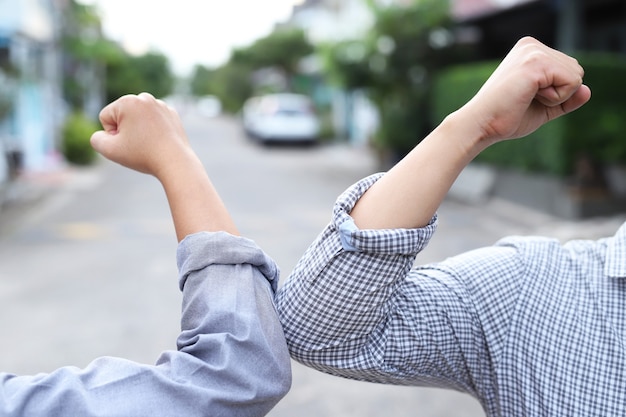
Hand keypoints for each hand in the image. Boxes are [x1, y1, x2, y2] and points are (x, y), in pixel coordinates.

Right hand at [90, 93, 194, 178]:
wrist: (175, 162)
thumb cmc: (142, 155)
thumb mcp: (110, 150)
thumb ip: (96, 139)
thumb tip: (103, 133)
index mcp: (128, 101)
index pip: (106, 117)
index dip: (112, 134)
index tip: (128, 143)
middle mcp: (145, 97)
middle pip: (122, 116)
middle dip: (126, 131)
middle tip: (140, 144)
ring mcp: (161, 104)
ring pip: (138, 120)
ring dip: (139, 130)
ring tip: (150, 143)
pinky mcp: (172, 113)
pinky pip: (153, 122)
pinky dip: (153, 131)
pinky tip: (160, 141)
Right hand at [461, 37, 590, 145]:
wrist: (481, 124)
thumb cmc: (505, 118)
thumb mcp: (543, 108)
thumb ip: (566, 99)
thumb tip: (587, 91)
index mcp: (529, 50)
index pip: (569, 69)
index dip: (556, 92)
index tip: (525, 97)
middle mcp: (531, 45)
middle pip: (576, 70)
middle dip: (559, 93)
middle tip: (526, 99)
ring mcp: (533, 51)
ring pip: (576, 76)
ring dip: (557, 96)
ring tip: (526, 98)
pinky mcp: (536, 63)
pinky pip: (572, 82)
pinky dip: (556, 97)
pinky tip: (529, 97)